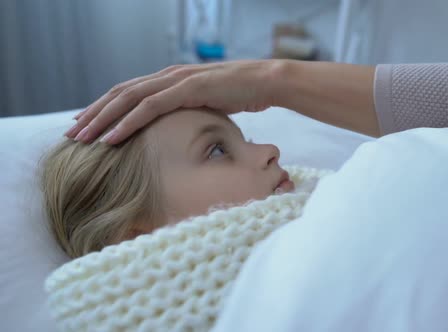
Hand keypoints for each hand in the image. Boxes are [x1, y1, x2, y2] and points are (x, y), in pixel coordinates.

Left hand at [65, 60, 280, 143]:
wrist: (267, 81)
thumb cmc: (242, 94)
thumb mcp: (208, 104)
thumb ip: (190, 110)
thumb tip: (181, 127)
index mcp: (170, 79)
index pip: (129, 93)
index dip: (104, 108)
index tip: (87, 125)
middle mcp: (167, 75)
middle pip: (119, 94)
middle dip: (93, 114)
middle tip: (71, 133)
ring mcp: (176, 80)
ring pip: (128, 99)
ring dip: (101, 119)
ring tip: (81, 137)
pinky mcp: (187, 88)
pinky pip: (149, 107)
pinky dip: (127, 122)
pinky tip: (110, 137)